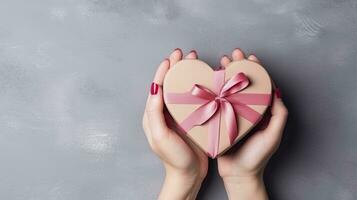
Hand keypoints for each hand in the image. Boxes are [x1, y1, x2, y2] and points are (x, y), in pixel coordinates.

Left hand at [143, 49, 207, 199]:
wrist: (188, 175)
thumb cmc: (174, 158)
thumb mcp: (160, 136)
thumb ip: (155, 112)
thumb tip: (155, 88)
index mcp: (153, 115)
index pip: (157, 87)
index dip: (163, 71)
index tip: (172, 58)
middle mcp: (164, 112)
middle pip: (169, 84)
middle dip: (176, 68)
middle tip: (184, 54)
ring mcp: (177, 116)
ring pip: (180, 89)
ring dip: (186, 74)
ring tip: (194, 62)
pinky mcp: (189, 119)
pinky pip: (191, 99)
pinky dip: (195, 87)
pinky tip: (203, 81)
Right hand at [217, 49, 288, 199]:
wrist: (238, 174)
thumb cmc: (257, 157)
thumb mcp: (272, 136)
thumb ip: (278, 115)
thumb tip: (276, 92)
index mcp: (260, 111)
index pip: (259, 85)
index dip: (255, 70)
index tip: (250, 58)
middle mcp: (245, 109)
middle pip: (242, 83)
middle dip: (238, 67)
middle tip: (233, 55)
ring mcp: (231, 113)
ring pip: (228, 89)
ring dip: (225, 74)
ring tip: (221, 62)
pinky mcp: (219, 119)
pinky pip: (217, 101)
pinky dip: (214, 89)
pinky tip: (210, 81)